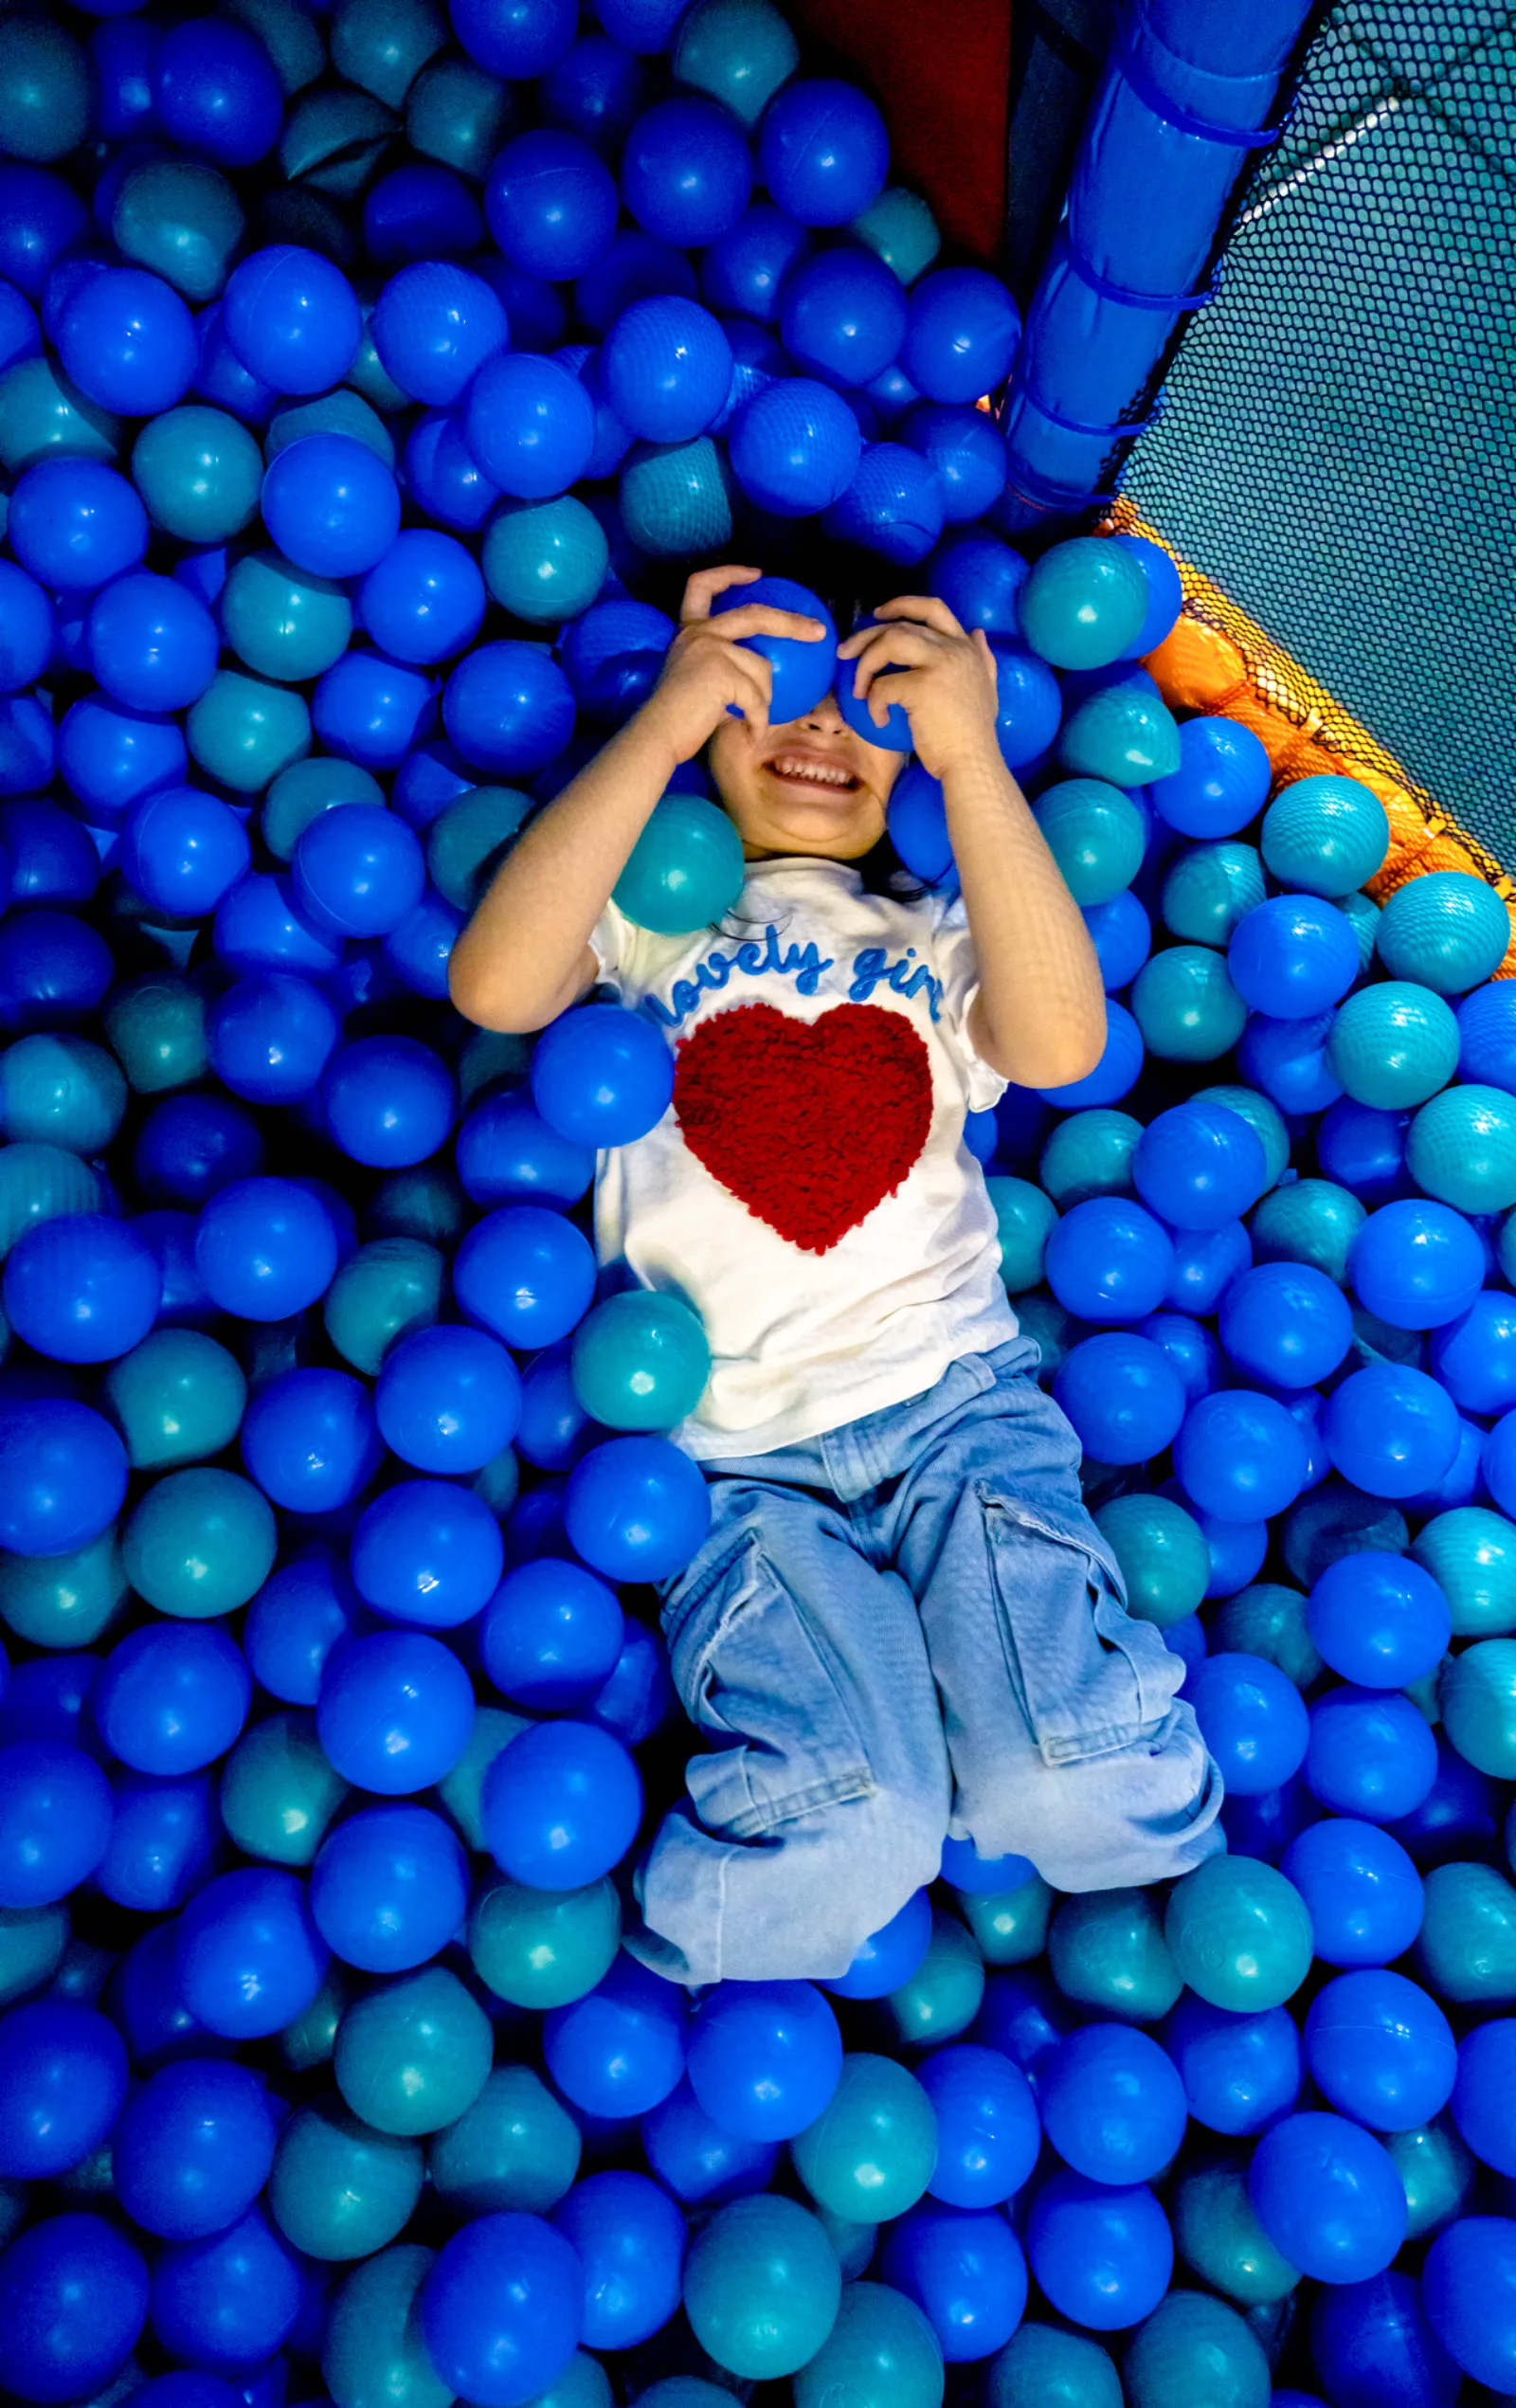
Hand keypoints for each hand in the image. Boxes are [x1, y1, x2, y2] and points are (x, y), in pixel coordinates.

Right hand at [637, 566, 829, 766]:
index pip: (702, 584)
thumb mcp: (695, 678)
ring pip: (761, 669)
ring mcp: (709, 649)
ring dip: (763, 699)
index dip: (730, 573)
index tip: (756, 574)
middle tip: (817, 631)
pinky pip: (757, 698)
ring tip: (752, 720)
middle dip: (791, 621)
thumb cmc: (676, 717)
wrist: (656, 735)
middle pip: (755, 615)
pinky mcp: (720, 672)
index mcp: (689, 629)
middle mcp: (699, 632)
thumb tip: (762, 672)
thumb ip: (721, 665)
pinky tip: (752, 734)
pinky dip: (757, 720)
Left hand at [837, 596, 1001, 780]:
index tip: (877, 615)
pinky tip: (878, 719)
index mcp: (965, 647)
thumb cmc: (974, 733)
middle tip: (845, 653)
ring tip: (858, 689)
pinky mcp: (923, 687)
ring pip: (889, 643)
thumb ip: (983, 658)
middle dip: (866, 636)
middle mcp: (954, 648)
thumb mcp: (988, 688)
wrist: (973, 762)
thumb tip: (977, 633)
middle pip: (901, 626)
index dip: (901, 604)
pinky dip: (873, 702)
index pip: (932, 607)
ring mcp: (939, 665)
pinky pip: (884, 685)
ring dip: (865, 664)